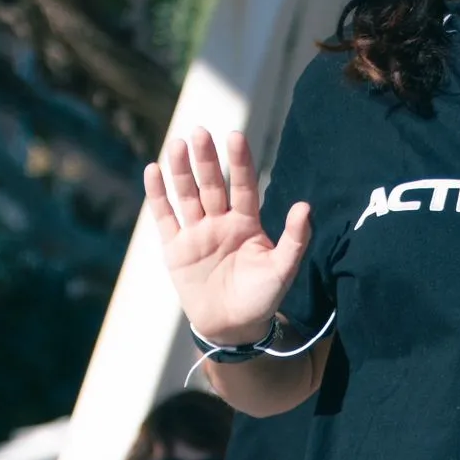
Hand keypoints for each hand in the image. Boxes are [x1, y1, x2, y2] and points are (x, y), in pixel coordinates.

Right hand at [145, 128, 311, 347]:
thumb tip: (306, 206)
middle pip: (211, 185)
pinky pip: (166, 218)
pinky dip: (158, 195)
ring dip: (181, 170)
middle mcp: (220, 221)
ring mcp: (196, 233)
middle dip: (206, 160)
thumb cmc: (262, 298)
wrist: (233, 327)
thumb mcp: (282, 269)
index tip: (235, 136)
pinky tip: (153, 171)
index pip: (242, 185)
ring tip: (177, 144)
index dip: (239, 162)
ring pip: (187, 195)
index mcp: (246, 222)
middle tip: (200, 132)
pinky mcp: (176, 248)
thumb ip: (295, 238)